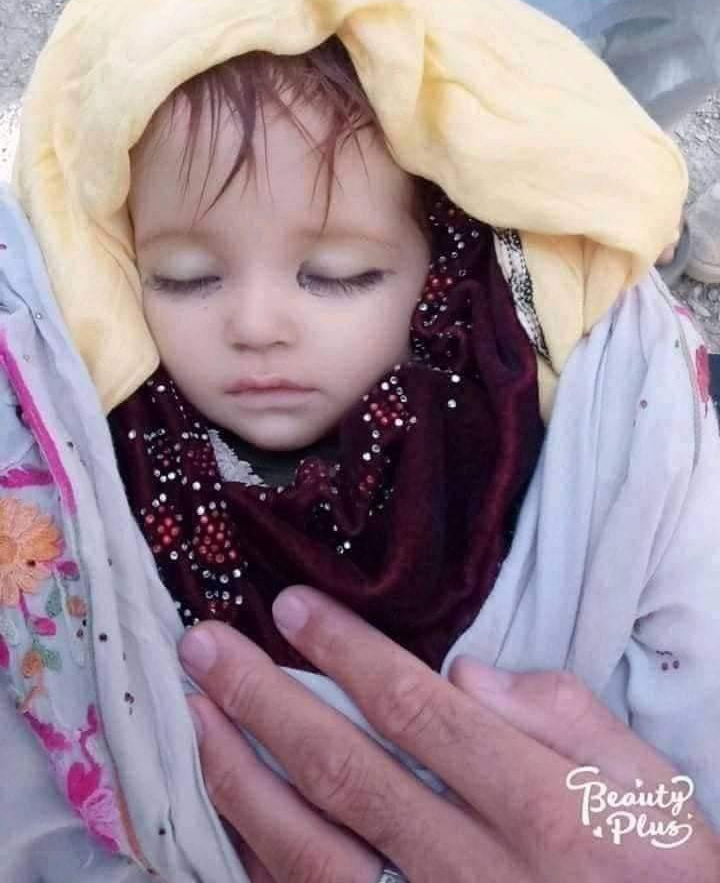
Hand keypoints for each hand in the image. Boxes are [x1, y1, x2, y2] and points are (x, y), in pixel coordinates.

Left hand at [180, 588, 719, 881]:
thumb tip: (468, 674)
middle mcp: (471, 866)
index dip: (344, 654)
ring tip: (192, 716)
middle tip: (204, 647)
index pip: (416, 711)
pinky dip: (262, 863)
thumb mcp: (650, 790)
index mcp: (535, 806)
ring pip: (311, 850)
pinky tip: (229, 814)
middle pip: (344, 770)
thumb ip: (566, 719)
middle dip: (263, 701)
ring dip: (241, 778)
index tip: (291, 608)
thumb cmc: (661, 878)